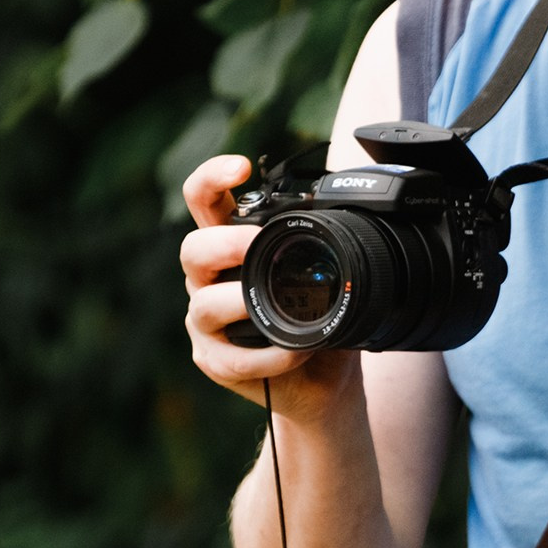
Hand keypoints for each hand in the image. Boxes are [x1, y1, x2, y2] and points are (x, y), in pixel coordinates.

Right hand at [180, 153, 352, 407]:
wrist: (322, 381)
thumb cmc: (321, 321)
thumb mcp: (325, 275)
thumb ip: (324, 244)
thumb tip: (356, 211)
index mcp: (229, 247)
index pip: (204, 201)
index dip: (212, 177)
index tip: (240, 167)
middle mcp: (208, 280)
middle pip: (192, 248)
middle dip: (224, 244)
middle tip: (256, 246)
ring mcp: (205, 322)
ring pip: (204, 305)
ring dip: (247, 305)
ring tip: (289, 314)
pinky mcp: (213, 361)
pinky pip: (232, 357)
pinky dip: (270, 355)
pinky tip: (297, 351)